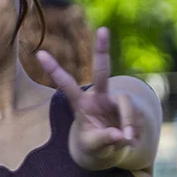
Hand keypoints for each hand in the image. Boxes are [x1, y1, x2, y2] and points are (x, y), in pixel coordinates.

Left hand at [37, 27, 138, 164]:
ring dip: (129, 124)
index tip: (39, 53)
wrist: (108, 147)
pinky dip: (135, 132)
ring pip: (127, 106)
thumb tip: (121, 135)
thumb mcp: (93, 145)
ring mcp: (117, 100)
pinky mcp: (132, 107)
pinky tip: (130, 141)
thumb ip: (104, 139)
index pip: (66, 85)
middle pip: (103, 71)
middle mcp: (99, 96)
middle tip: (103, 29)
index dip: (54, 70)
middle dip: (102, 50)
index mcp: (81, 103)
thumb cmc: (93, 144)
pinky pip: (137, 118)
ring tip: (126, 141)